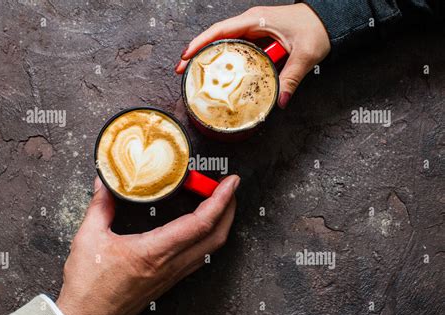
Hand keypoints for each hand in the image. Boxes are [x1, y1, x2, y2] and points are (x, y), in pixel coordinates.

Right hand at [56, 175, 238, 314]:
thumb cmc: (88, 286)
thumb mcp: (89, 238)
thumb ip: (100, 206)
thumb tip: (106, 184)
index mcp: (154, 251)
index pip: (200, 223)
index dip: (220, 199)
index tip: (229, 183)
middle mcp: (169, 264)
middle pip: (216, 236)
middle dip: (229, 208)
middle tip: (229, 187)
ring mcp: (172, 275)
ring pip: (210, 249)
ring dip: (221, 224)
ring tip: (219, 202)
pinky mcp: (168, 281)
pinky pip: (199, 258)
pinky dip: (208, 238)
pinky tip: (202, 228)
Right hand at [175, 3, 330, 107]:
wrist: (326, 20)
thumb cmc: (315, 28)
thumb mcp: (305, 54)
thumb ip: (292, 78)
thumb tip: (280, 101)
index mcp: (256, 21)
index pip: (220, 30)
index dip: (200, 43)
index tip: (186, 56)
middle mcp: (250, 23)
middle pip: (215, 37)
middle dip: (196, 52)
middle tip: (182, 70)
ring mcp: (252, 30)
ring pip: (222, 42)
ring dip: (207, 56)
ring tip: (193, 73)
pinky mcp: (256, 38)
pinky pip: (234, 47)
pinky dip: (222, 58)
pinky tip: (217, 72)